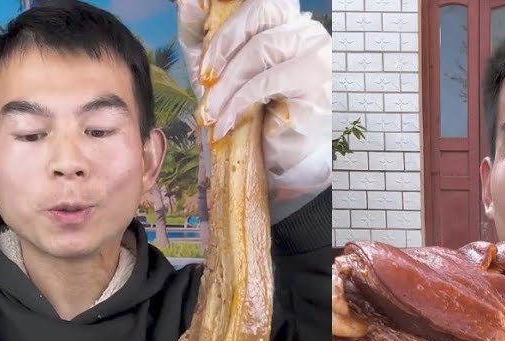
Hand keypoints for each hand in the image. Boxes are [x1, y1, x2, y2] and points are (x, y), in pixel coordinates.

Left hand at [177, 0, 332, 219]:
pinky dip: (238, 103)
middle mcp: (308, 32)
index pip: (257, 4)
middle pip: (258, 18)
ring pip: (258, 50)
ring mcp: (316, 56)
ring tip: (211, 112)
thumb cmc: (266, 115)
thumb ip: (209, 37)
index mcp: (290, 23)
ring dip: (226, 84)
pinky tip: (226, 122)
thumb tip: (188, 3)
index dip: (224, 26)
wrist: (294, 160)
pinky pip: (265, 83)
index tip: (204, 61)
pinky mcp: (315, 85)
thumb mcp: (229, 71)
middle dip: (221, 49)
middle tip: (204, 82)